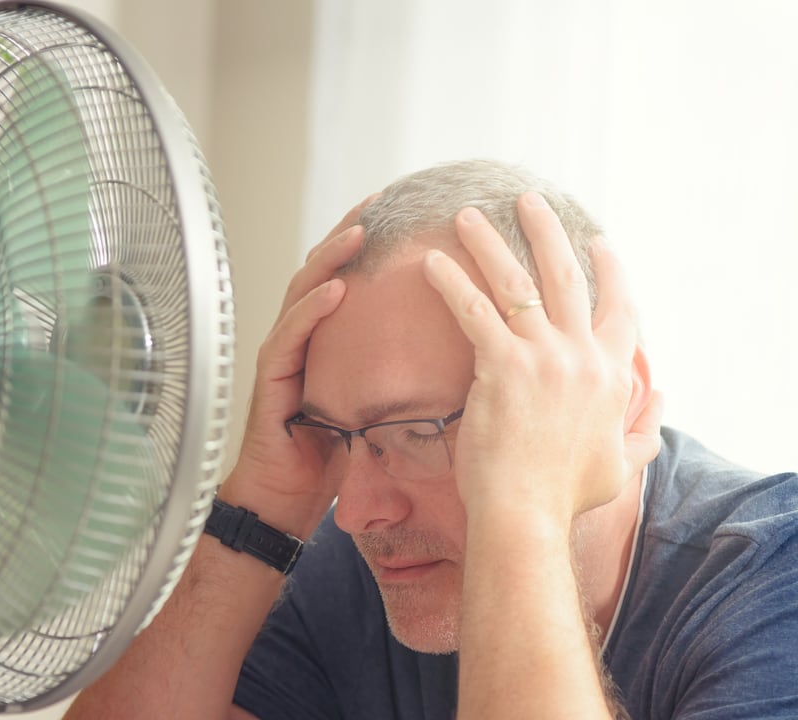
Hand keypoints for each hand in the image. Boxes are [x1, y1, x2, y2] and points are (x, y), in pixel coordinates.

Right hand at [223, 196, 375, 536]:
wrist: (286, 497)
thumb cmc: (330, 456)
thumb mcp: (375, 409)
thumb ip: (399, 378)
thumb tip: (458, 362)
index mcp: (327, 341)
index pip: (348, 277)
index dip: (370, 244)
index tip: (402, 211)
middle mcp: (301, 338)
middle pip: (322, 270)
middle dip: (348, 231)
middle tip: (379, 201)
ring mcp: (282, 354)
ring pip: (302, 290)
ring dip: (330, 258)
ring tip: (358, 232)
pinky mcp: (272, 378)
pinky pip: (291, 333)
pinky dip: (312, 308)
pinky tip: (335, 288)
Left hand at [422, 193, 661, 524]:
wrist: (527, 514)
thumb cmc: (566, 496)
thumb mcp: (621, 463)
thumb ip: (644, 429)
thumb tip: (661, 400)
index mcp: (612, 375)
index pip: (619, 309)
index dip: (610, 271)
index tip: (598, 241)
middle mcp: (583, 356)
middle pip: (566, 277)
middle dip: (546, 231)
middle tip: (527, 199)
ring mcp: (543, 358)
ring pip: (516, 283)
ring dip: (490, 243)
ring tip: (467, 214)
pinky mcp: (501, 366)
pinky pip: (473, 311)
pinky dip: (451, 282)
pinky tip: (431, 261)